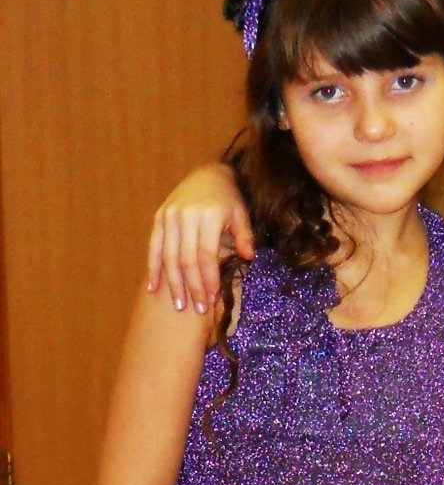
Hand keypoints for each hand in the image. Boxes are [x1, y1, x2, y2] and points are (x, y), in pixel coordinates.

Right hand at [147, 164, 253, 311]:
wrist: (208, 174)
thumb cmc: (228, 200)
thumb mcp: (241, 214)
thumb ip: (244, 236)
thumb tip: (248, 258)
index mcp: (208, 215)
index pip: (206, 255)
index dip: (208, 279)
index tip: (212, 300)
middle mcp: (186, 215)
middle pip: (187, 259)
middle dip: (192, 287)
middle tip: (197, 309)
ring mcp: (169, 216)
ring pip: (169, 256)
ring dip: (173, 284)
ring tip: (179, 305)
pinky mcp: (159, 217)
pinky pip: (154, 247)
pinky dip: (153, 268)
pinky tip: (153, 288)